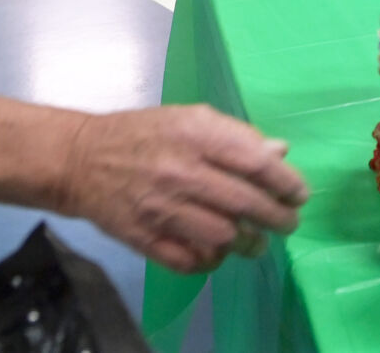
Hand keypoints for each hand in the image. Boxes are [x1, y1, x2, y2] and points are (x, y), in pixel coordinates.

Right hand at [62, 104, 307, 273]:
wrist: (80, 159)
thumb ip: (235, 135)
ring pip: (222, 237)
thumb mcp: (189, 118)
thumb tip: (279, 152)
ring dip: (249, 244)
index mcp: (195, 135)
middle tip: (289, 223)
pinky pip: (190, 261)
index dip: (285, 182)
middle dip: (277, 218)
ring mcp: (161, 208)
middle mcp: (180, 171)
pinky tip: (219, 252)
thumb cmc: (143, 134)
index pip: (255, 162)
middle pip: (244, 204)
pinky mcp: (143, 237)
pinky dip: (211, 261)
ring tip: (257, 242)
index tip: (299, 194)